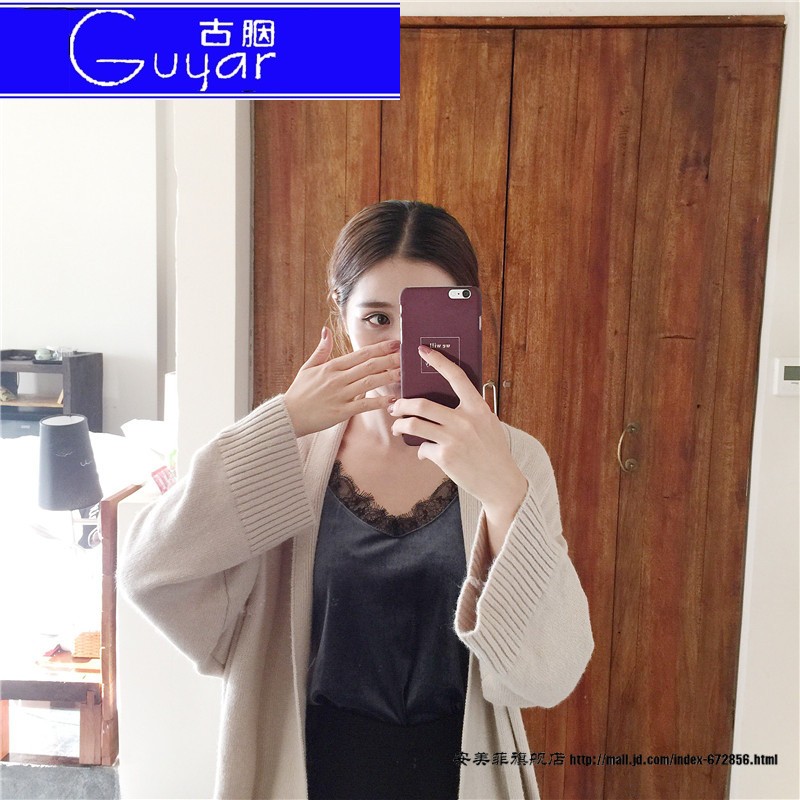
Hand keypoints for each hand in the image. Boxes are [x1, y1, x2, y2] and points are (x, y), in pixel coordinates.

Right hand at [283, 327, 400, 436]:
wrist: (288, 416)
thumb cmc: (299, 392)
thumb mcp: (307, 367)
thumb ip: (321, 349)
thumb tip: (326, 330)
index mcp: (332, 366)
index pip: (360, 354)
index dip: (379, 348)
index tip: (395, 343)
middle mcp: (338, 378)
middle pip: (369, 366)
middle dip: (389, 359)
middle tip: (406, 355)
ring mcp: (340, 395)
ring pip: (369, 382)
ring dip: (388, 377)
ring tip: (403, 373)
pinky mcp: (341, 412)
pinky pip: (363, 405)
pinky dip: (379, 402)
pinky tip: (392, 400)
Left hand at [389, 345, 527, 554]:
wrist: (501, 482)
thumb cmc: (493, 451)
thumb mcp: (489, 424)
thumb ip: (470, 410)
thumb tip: (443, 400)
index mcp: (478, 408)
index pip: (456, 377)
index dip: (438, 361)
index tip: (423, 351)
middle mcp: (465, 421)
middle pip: (422, 404)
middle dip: (402, 404)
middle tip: (395, 406)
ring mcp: (454, 439)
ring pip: (415, 425)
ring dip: (401, 425)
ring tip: (398, 427)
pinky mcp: (445, 458)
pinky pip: (422, 448)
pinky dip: (420, 451)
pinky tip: (424, 453)